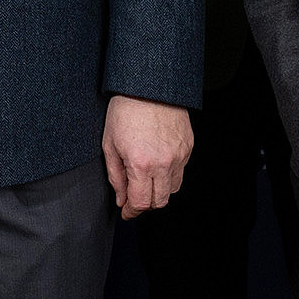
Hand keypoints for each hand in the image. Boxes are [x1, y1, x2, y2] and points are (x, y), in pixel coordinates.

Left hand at [101, 95, 192, 218]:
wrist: (149, 86)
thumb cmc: (125, 111)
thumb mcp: (110, 145)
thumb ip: (116, 177)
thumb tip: (121, 199)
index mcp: (141, 164)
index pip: (141, 203)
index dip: (132, 212)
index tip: (126, 212)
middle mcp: (164, 163)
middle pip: (160, 201)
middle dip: (145, 204)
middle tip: (134, 198)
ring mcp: (179, 155)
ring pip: (173, 189)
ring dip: (159, 191)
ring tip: (146, 180)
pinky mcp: (188, 147)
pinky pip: (181, 172)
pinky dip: (169, 175)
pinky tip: (157, 164)